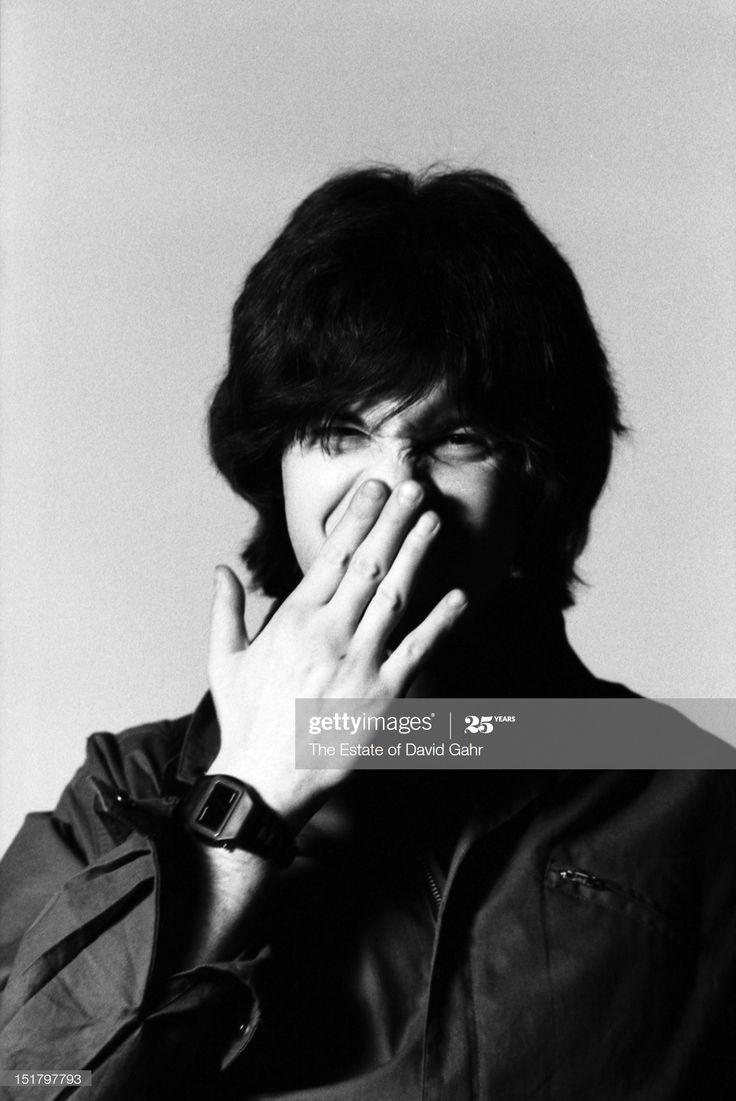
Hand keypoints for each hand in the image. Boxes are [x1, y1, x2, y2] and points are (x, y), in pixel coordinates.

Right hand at [206, 479, 466, 828]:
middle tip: (414, 488)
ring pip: (394, 597)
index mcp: (294, 619)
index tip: (375, 490)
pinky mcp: (383, 695)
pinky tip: (459, 597)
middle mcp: (329, 633)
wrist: (265, 779)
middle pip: (369, 565)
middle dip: (393, 522)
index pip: (331, 556)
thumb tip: (221, 569)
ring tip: (433, 521)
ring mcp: (359, 662)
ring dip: (417, 556)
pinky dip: (440, 623)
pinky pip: (417, 652)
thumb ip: (227, 609)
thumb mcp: (225, 660)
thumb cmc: (247, 719)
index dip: (357, 519)